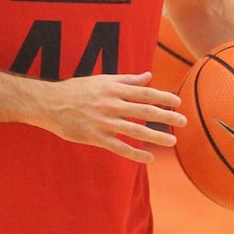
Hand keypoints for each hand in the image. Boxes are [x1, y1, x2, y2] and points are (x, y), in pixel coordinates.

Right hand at [35, 72, 182, 162]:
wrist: (50, 103)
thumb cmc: (77, 89)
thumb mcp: (102, 80)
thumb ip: (127, 80)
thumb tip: (148, 76)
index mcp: (114, 88)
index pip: (145, 93)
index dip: (163, 97)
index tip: (178, 102)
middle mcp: (112, 104)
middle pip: (145, 111)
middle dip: (167, 116)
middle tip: (183, 121)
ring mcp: (104, 122)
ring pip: (136, 130)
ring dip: (156, 136)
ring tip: (172, 141)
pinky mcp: (96, 137)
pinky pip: (120, 147)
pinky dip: (135, 153)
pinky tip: (148, 158)